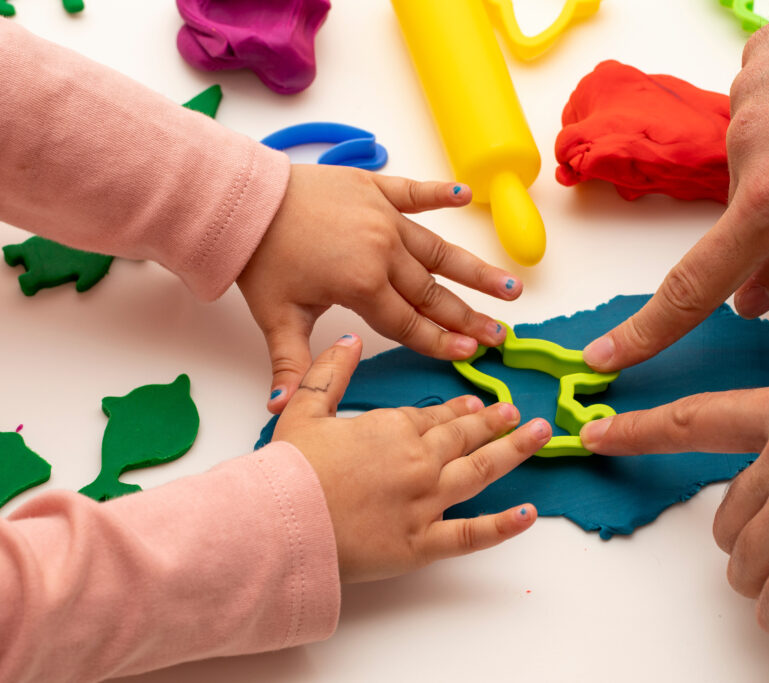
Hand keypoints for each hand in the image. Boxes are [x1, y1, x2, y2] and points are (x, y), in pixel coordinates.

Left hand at [237, 164, 523, 411]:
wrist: (243, 201)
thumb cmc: (260, 259)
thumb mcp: (275, 315)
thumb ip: (289, 363)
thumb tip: (279, 410)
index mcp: (362, 284)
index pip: (409, 323)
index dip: (441, 342)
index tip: (473, 353)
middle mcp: (382, 251)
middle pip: (433, 293)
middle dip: (470, 317)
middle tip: (502, 334)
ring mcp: (382, 218)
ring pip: (438, 250)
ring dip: (475, 269)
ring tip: (509, 285)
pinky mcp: (374, 189)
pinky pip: (414, 192)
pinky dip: (440, 194)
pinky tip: (468, 196)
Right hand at [272, 333, 550, 582]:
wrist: (281, 525)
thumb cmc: (289, 471)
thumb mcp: (304, 410)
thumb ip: (330, 372)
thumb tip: (349, 339)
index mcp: (393, 429)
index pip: (434, 416)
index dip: (458, 410)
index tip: (476, 405)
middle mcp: (419, 461)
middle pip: (463, 438)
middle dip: (492, 423)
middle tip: (513, 413)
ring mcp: (426, 503)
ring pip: (480, 472)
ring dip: (513, 451)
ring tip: (537, 436)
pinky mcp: (424, 543)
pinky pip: (472, 534)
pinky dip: (504, 526)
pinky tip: (529, 514)